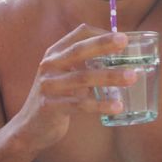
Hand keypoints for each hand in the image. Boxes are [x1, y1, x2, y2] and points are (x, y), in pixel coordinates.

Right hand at [9, 25, 134, 152]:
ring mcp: (48, 86)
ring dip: (109, 76)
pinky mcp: (50, 107)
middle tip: (125, 42)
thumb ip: (84, 66)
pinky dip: (101, 105)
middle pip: (78, 50)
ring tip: (132, 77)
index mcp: (54, 54)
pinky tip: (118, 106)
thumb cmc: (56, 98)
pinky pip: (80, 104)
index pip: (78, 34)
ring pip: (82, 78)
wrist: (30, 127)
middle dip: (103, 44)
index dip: (100, 34)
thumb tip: (121, 60)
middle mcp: (49, 66)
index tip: (122, 37)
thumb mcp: (65, 76)